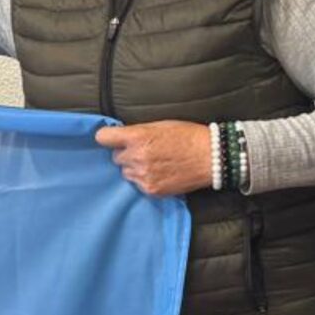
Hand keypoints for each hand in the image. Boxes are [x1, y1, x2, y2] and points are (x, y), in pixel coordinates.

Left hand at [95, 120, 212, 196]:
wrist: (211, 157)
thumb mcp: (161, 125)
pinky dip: (145, 179)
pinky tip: (161, 173)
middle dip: (126, 153)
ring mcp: (143, 175)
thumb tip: (120, 136)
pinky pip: (137, 184)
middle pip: (115, 156)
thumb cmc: (188, 136)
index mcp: (138, 137)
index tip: (112, 139)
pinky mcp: (151, 189)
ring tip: (155, 162)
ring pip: (126, 172)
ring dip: (134, 168)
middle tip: (145, 150)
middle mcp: (137, 157)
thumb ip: (138, 131)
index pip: (103, 138)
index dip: (108, 137)